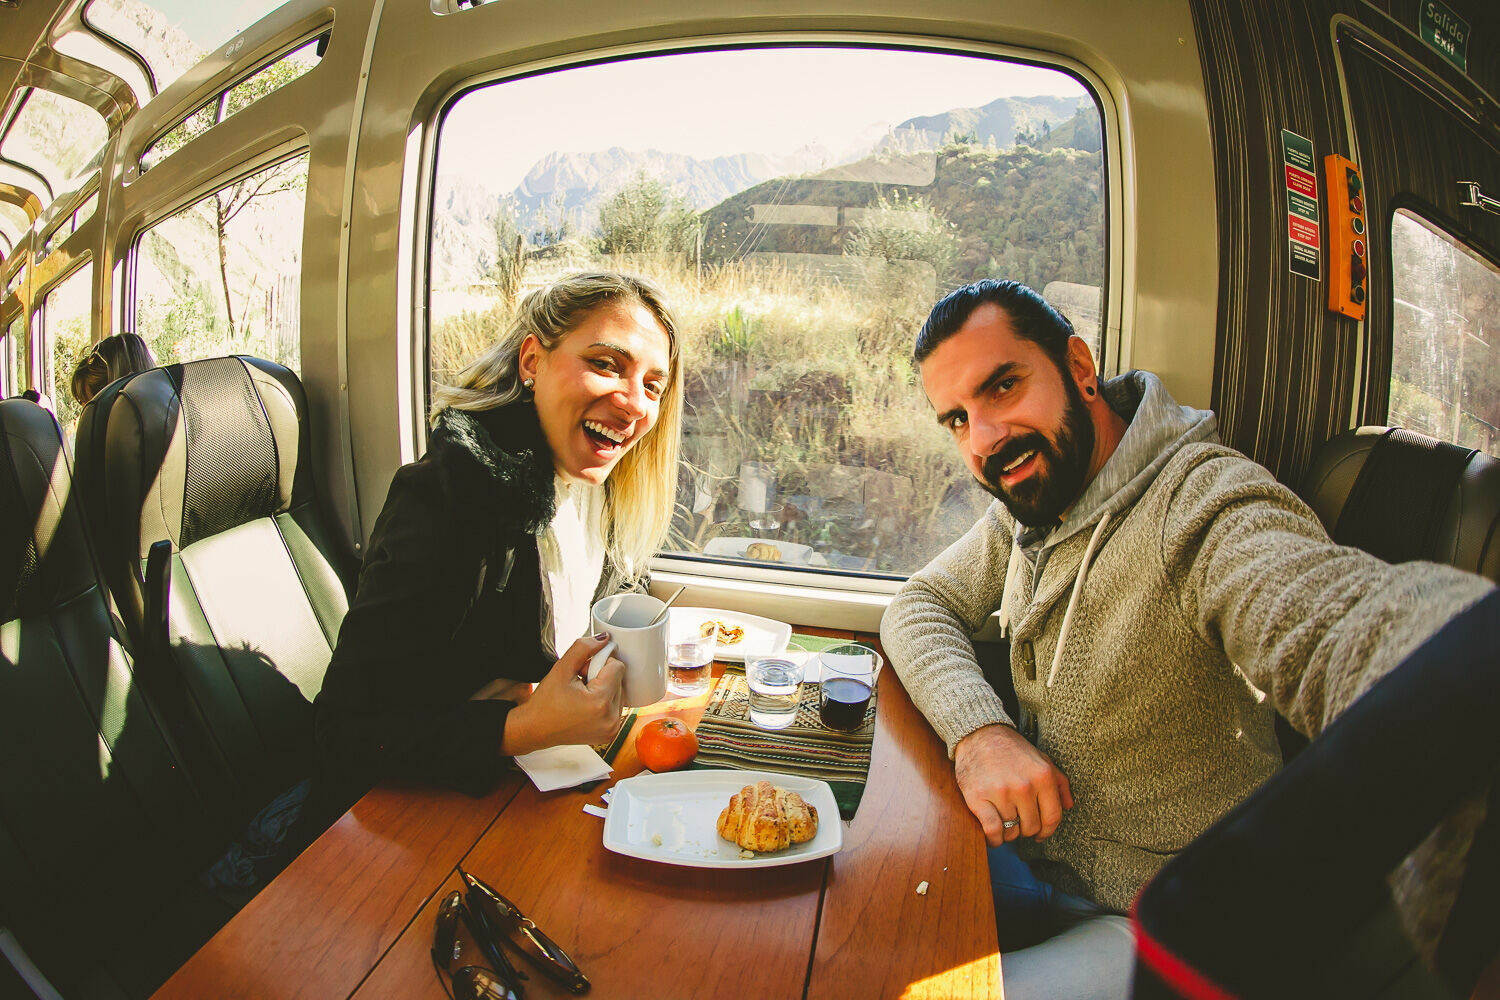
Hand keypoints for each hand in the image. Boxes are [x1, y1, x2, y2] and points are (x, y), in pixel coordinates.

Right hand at [500, 635, 624, 755]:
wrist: (535, 729)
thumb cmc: (545, 703)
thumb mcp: (561, 668)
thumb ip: (583, 648)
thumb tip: (605, 638)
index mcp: (600, 703)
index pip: (618, 667)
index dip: (598, 662)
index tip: (582, 669)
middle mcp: (611, 719)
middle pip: (619, 679)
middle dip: (600, 676)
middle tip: (579, 683)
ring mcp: (612, 729)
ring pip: (619, 691)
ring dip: (603, 688)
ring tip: (581, 694)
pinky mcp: (611, 734)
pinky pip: (616, 706)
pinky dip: (604, 700)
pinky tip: (586, 704)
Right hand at [954, 723, 1072, 845]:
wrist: (979, 735)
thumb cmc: (1012, 749)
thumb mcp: (1042, 759)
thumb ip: (1060, 782)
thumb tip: (1068, 806)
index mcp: (1043, 776)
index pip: (1052, 818)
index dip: (1047, 831)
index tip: (1039, 835)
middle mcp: (1024, 786)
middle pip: (1031, 827)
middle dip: (1025, 829)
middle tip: (1017, 822)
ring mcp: (1001, 792)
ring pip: (1012, 831)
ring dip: (1008, 833)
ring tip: (1004, 822)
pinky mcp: (979, 797)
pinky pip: (992, 830)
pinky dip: (994, 839)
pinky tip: (993, 836)